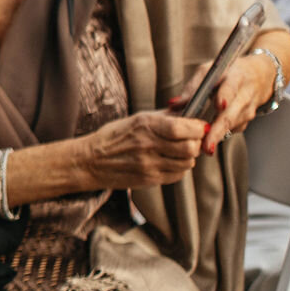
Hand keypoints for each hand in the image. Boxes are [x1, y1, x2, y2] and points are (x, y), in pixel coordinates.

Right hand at [77, 110, 205, 192]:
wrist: (90, 161)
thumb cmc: (113, 137)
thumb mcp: (137, 119)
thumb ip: (165, 116)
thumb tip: (189, 111)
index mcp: (146, 125)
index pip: (186, 128)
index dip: (198, 128)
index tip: (198, 127)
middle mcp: (149, 145)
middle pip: (191, 147)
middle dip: (195, 143)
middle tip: (190, 141)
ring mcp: (149, 164)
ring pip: (187, 163)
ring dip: (187, 157)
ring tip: (176, 152)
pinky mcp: (150, 179)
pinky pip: (177, 175)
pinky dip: (178, 169)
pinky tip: (167, 162)